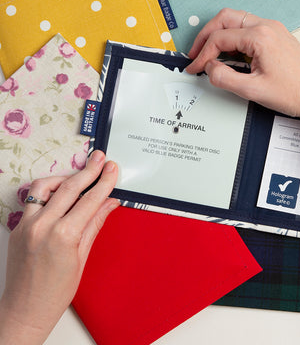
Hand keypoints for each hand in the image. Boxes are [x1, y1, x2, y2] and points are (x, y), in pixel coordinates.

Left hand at [0, 150, 118, 344]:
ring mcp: (26, 224)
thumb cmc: (56, 292)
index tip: (112, 169)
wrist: (25, 310)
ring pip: (44, 186)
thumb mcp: (82, 257)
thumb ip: (95, 223)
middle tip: (100, 158)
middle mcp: (42, 226)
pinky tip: (59, 193)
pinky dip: (47, 191)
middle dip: (88, 170)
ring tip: (79, 176)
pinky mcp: (17, 226)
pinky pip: (32, 199)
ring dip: (64, 177)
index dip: (104, 181)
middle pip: (69, 187)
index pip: (90, 200)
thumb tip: (109, 203)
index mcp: (63, 236)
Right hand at [187, 8, 299, 122]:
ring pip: (236, 21)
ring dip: (220, 36)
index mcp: (260, 36)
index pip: (219, 38)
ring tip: (210, 55)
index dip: (202, 54)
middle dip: (206, 36)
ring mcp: (274, 29)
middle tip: (195, 54)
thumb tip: (209, 68)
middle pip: (225, 19)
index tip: (194, 68)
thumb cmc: (295, 93)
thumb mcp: (252, 90)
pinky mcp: (277, 36)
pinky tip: (230, 55)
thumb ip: (224, 77)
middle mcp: (267, 26)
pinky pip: (248, 29)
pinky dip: (234, 39)